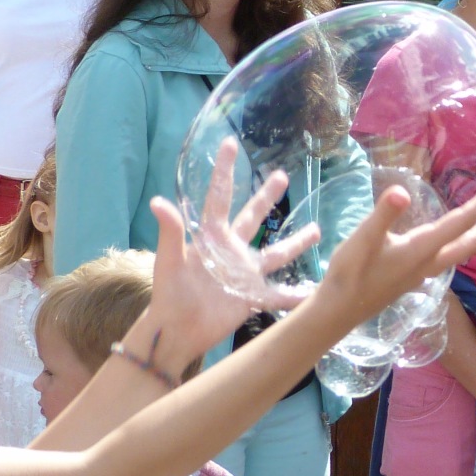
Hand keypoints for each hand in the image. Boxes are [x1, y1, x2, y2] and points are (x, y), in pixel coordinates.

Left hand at [145, 139, 324, 362]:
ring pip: (276, 254)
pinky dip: (298, 296)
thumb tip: (158, 200)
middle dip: (267, 197)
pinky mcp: (253, 297)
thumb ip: (170, 231)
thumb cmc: (169, 293)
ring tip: (317, 230)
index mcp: (212, 237)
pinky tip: (317, 291)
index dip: (224, 170)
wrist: (176, 331)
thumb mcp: (168, 260)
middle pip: (254, 218)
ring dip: (296, 243)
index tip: (230, 144)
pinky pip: (280, 295)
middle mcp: (232, 251)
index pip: (220, 197)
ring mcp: (245, 273)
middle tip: (281, 176)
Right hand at [308, 175, 475, 332]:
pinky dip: (461, 242)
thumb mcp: (363, 239)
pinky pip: (448, 256)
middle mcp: (429, 261)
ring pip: (461, 250)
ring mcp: (423, 272)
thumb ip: (383, 214)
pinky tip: (455, 240)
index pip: (461, 221)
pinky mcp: (413, 277)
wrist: (338, 312)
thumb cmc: (349, 274)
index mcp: (422, 249)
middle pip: (470, 240)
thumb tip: (402, 191)